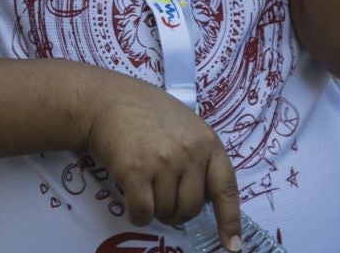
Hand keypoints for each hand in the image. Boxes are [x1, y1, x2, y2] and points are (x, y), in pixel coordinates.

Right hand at [78, 82, 242, 241]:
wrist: (107, 100)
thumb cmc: (147, 112)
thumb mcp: (186, 127)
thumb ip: (199, 157)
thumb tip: (204, 200)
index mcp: (208, 142)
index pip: (226, 188)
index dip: (230, 220)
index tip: (232, 246)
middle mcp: (190, 152)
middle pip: (191, 208)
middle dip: (177, 212)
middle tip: (163, 197)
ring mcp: (164, 162)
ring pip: (166, 212)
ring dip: (155, 209)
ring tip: (145, 185)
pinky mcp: (136, 171)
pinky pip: (143, 212)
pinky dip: (137, 214)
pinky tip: (132, 199)